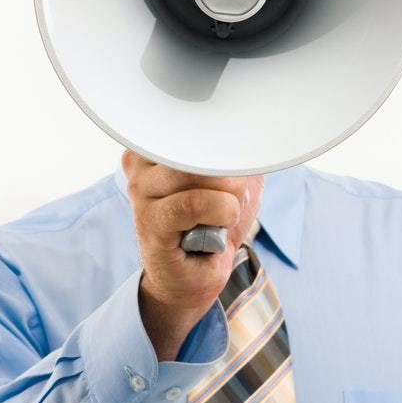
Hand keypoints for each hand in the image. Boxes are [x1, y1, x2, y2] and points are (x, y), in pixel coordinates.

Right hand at [122, 150, 263, 360]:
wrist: (193, 277)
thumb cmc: (211, 227)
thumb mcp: (233, 182)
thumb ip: (239, 154)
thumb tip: (260, 133)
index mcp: (157, 147)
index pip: (196, 125)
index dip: (224, 144)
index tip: (236, 162)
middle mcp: (141, 165)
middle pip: (201, 149)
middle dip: (231, 177)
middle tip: (231, 199)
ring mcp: (142, 194)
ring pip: (200, 177)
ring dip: (228, 199)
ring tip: (222, 216)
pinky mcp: (151, 223)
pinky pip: (194, 203)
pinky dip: (220, 213)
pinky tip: (219, 226)